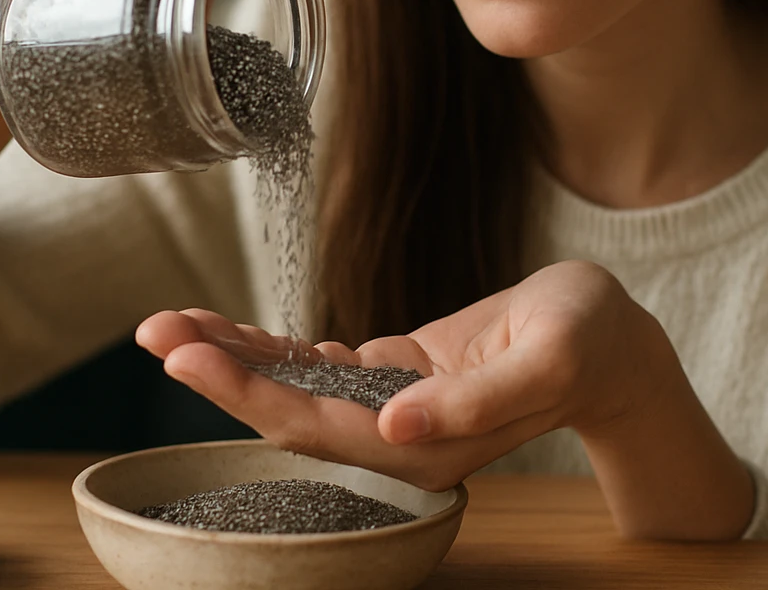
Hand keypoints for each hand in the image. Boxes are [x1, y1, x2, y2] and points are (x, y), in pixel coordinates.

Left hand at [137, 260, 748, 540]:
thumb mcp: (549, 358)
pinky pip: (318, 365)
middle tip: (153, 328)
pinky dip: (271, 345)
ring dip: (232, 357)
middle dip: (217, 372)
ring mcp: (391, 409)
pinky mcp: (394, 377)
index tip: (188, 355)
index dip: (246, 393)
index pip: (315, 426)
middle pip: (286, 413)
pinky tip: (227, 328)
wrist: (613, 344)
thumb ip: (476, 400)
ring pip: (293, 388)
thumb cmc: (590, 342)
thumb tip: (393, 427)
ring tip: (169, 321)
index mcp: (427, 446)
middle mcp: (397, 438)